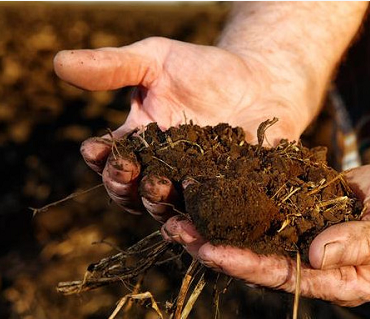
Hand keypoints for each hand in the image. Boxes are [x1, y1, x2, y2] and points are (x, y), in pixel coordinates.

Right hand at [54, 37, 307, 217]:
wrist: (259, 79)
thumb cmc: (203, 69)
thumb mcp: (155, 60)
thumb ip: (114, 66)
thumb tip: (58, 62)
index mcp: (140, 145)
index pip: (111, 161)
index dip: (102, 159)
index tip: (98, 149)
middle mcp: (162, 172)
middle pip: (135, 194)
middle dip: (129, 188)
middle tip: (137, 175)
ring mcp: (196, 187)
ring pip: (171, 210)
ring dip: (164, 208)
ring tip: (168, 197)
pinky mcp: (229, 195)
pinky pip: (215, 214)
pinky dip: (209, 219)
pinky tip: (211, 215)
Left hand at [163, 150, 369, 305]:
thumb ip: (364, 245)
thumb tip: (317, 254)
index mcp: (342, 277)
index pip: (283, 275)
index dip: (245, 263)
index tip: (209, 250)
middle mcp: (320, 259)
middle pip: (261, 255)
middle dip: (219, 244)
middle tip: (177, 228)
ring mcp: (314, 232)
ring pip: (261, 229)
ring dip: (225, 218)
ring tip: (184, 207)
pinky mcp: (313, 206)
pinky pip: (276, 202)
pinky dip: (248, 195)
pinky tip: (221, 183)